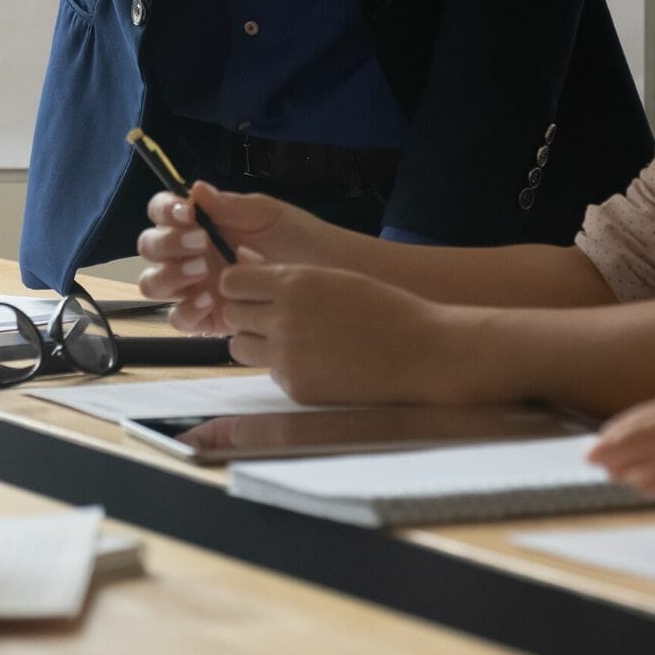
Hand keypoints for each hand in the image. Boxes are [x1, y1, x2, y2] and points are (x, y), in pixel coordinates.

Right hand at [137, 183, 329, 333]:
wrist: (332, 277)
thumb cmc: (301, 240)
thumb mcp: (269, 216)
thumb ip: (231, 206)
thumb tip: (195, 190)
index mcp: (199, 224)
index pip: (162, 213)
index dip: (165, 211)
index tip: (188, 213)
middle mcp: (189, 255)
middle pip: (150, 248)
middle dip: (167, 243)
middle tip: (201, 243)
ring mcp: (194, 288)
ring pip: (154, 284)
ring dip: (170, 275)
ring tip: (204, 270)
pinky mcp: (205, 320)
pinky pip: (178, 319)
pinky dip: (186, 310)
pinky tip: (210, 301)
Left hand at [218, 251, 462, 404]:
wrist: (423, 353)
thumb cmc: (383, 309)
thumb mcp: (334, 277)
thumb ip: (288, 277)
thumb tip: (243, 267)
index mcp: (294, 283)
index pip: (231, 281)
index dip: (239, 286)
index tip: (250, 290)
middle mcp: (283, 318)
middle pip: (231, 315)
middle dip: (246, 314)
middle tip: (271, 317)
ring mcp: (287, 356)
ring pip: (239, 348)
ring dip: (255, 342)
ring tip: (288, 340)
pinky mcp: (296, 387)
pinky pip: (269, 373)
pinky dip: (283, 367)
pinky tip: (315, 362)